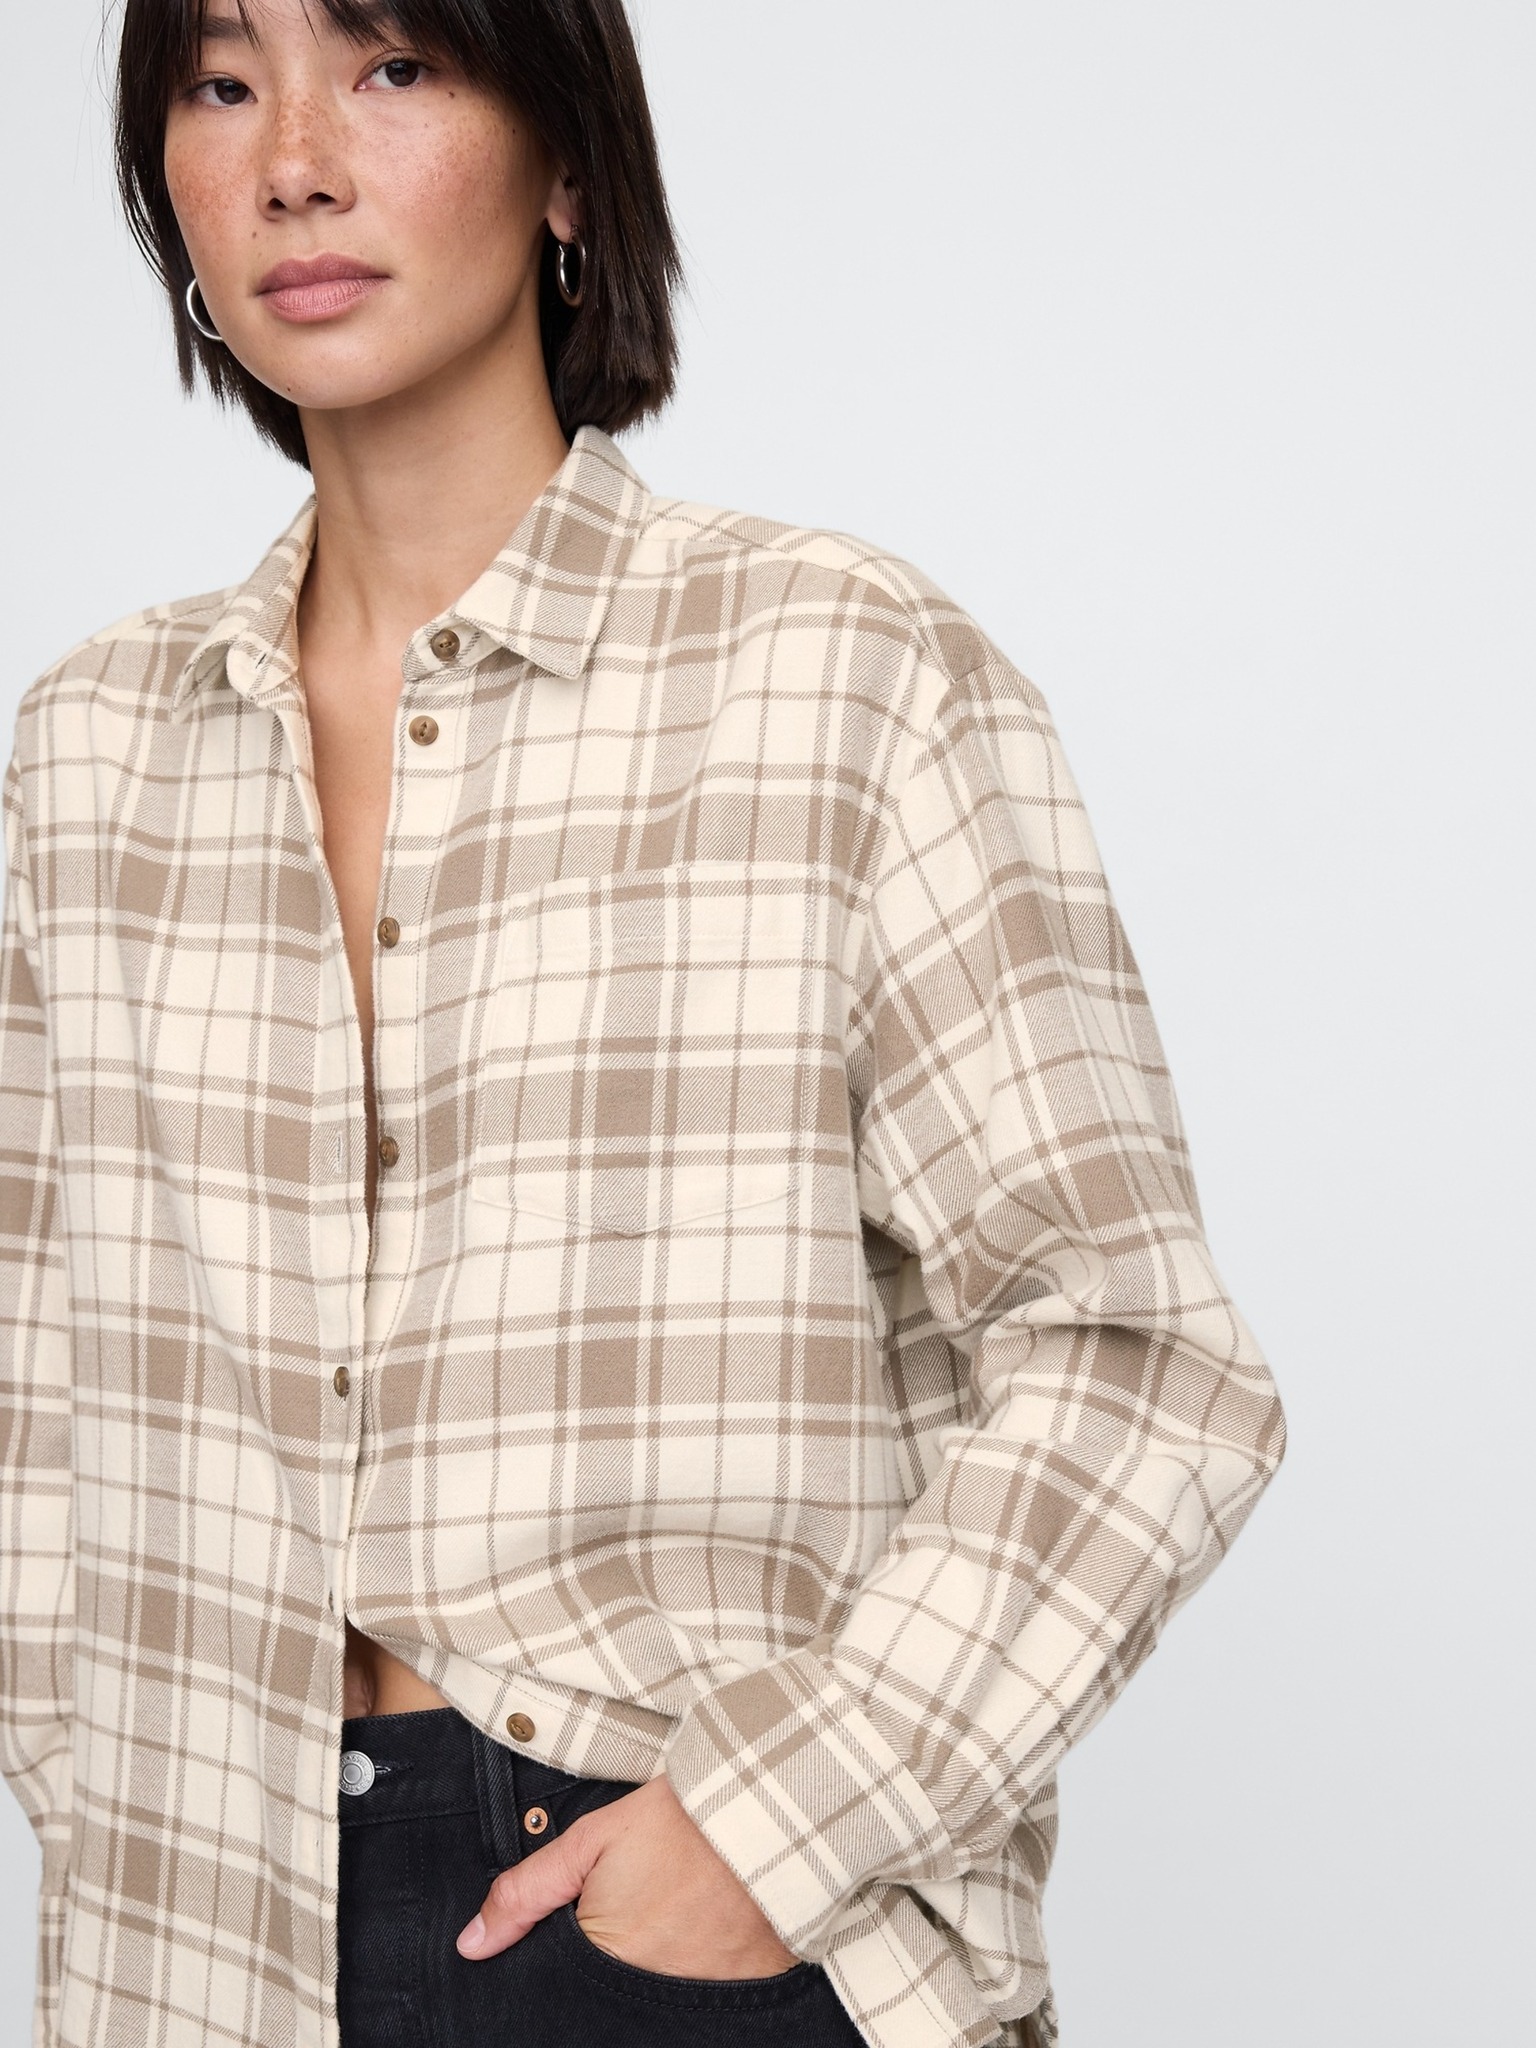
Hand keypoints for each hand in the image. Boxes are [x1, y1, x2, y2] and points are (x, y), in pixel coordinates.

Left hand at [455, 1774, 801, 1978]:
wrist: (764, 1806)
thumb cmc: (675, 1821)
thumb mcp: (591, 1841)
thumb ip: (526, 1893)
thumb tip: (471, 1945)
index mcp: (607, 1956)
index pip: (563, 1987)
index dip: (569, 1958)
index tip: (589, 1927)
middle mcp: (651, 1989)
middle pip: (608, 1994)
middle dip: (612, 1965)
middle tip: (636, 1917)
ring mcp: (701, 1995)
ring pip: (653, 1998)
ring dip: (654, 1968)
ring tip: (669, 1920)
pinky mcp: (748, 1988)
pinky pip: (705, 1998)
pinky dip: (698, 1970)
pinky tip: (702, 1934)